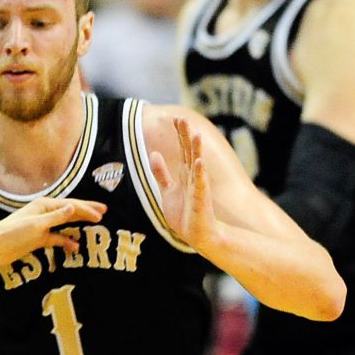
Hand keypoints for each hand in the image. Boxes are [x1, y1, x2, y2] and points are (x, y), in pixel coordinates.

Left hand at [1, 197, 106, 255]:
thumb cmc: (13, 232)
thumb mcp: (37, 225)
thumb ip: (56, 217)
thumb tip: (73, 207)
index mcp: (44, 206)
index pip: (70, 206)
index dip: (87, 209)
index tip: (101, 215)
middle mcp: (44, 213)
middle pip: (70, 211)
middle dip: (86, 211)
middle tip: (104, 212)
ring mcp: (42, 225)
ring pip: (65, 223)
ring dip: (79, 224)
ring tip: (95, 225)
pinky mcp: (39, 238)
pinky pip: (57, 238)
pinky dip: (66, 241)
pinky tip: (76, 247)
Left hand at [149, 117, 216, 249]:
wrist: (198, 236)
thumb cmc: (184, 214)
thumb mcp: (167, 191)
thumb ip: (161, 173)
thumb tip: (154, 154)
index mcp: (185, 175)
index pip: (183, 150)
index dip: (179, 135)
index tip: (177, 118)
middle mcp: (193, 178)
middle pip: (189, 153)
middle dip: (186, 136)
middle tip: (182, 119)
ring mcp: (198, 189)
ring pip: (197, 166)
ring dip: (196, 150)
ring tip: (196, 134)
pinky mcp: (201, 202)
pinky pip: (200, 186)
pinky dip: (200, 174)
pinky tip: (199, 162)